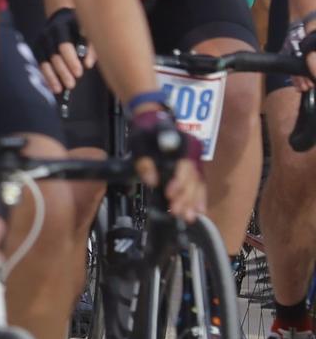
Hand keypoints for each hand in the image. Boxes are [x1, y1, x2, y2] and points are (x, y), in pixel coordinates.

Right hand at [36, 8, 90, 94]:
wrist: (61, 18)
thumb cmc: (79, 28)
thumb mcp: (87, 32)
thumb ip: (90, 47)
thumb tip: (88, 64)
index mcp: (62, 27)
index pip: (64, 45)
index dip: (71, 60)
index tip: (79, 73)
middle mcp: (48, 34)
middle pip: (54, 55)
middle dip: (63, 71)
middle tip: (72, 84)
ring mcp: (40, 41)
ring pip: (44, 62)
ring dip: (52, 77)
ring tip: (59, 89)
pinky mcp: (36, 49)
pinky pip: (40, 65)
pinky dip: (46, 76)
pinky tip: (52, 87)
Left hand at [126, 103, 207, 221]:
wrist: (153, 121)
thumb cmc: (145, 133)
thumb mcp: (139, 144)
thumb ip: (144, 162)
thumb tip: (151, 181)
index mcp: (180, 144)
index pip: (183, 166)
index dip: (179, 182)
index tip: (169, 194)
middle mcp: (192, 152)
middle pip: (192, 178)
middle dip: (186, 197)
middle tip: (179, 212)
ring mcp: (195, 159)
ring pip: (198, 183)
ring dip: (194, 201)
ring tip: (189, 216)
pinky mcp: (194, 166)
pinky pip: (200, 183)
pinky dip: (200, 197)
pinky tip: (199, 210)